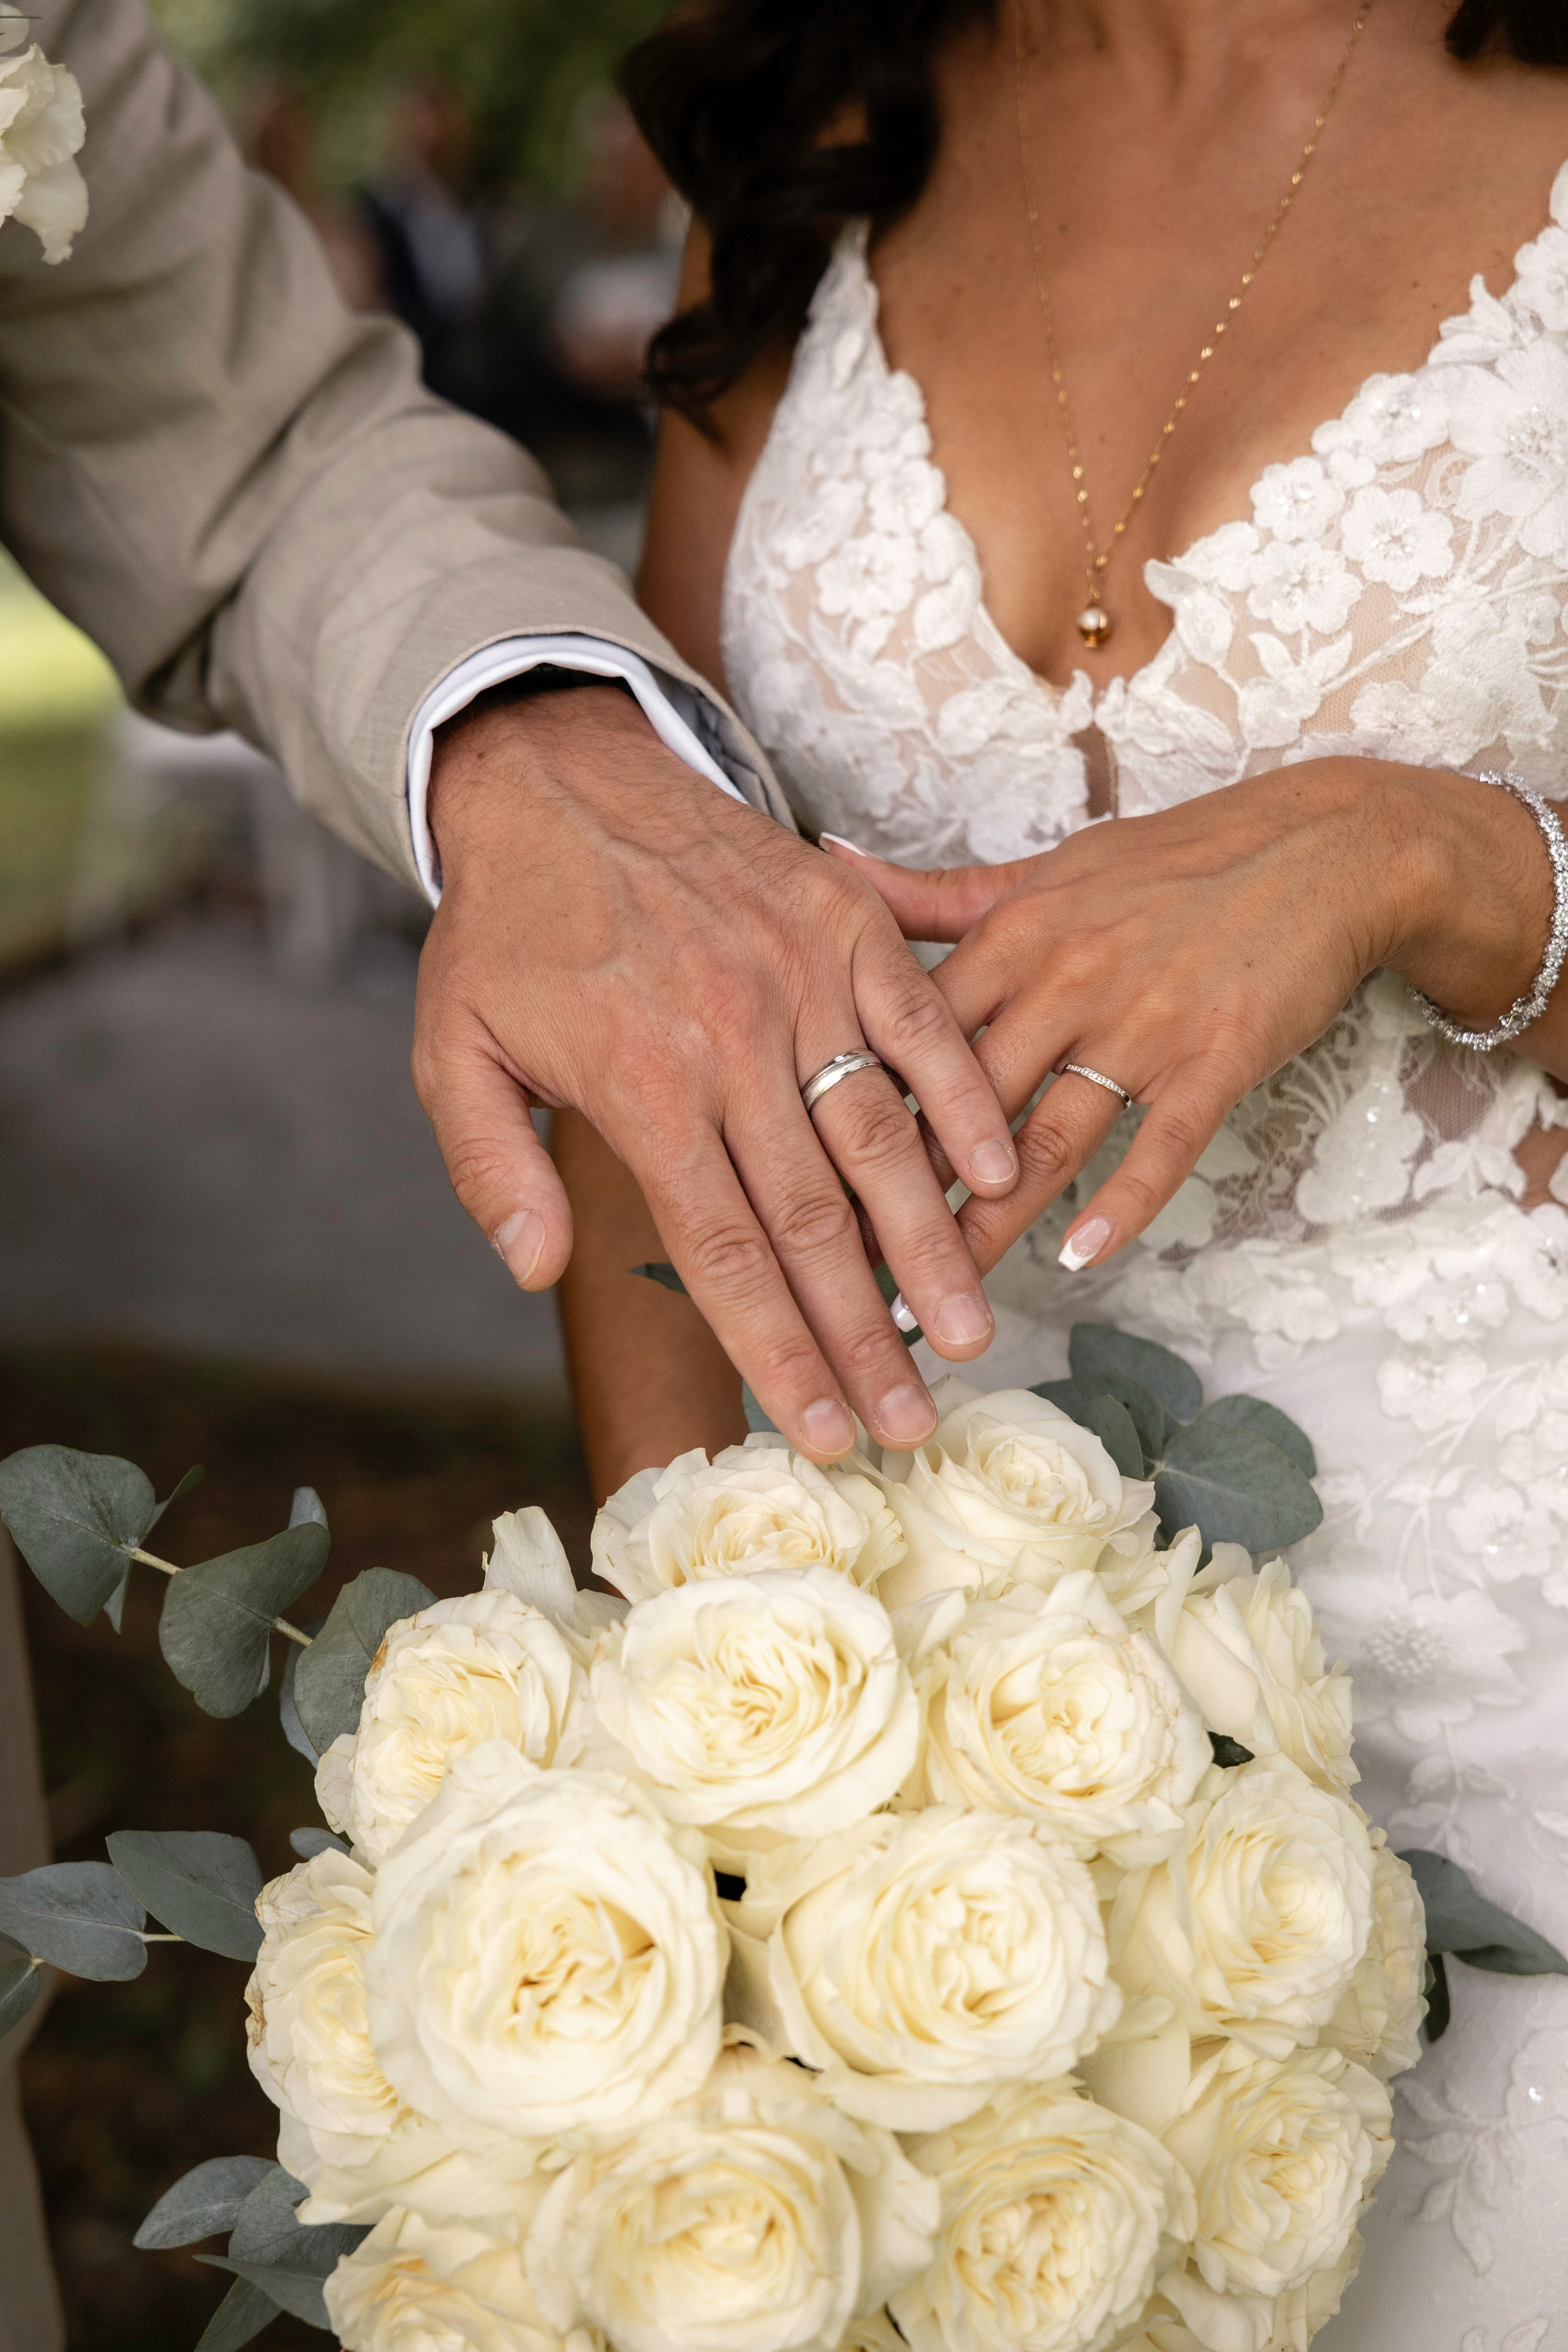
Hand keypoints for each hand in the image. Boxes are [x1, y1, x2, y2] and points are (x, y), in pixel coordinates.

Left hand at [412, 686, 1020, 1458]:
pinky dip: (963, 1099)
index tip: (821, 1430)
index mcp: (639, 1085)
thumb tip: (534, 1271)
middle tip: (912, 1423)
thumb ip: (489, 1166)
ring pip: (879, 1136)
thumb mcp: (452, 1048)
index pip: (722, 1250)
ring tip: (969, 1333)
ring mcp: (798, 976)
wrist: (559, 777)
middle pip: (812, 1219)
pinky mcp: (845, 923)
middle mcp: (728, 1039)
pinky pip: (920, 1022)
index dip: (778, 1349)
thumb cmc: (509, 929)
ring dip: (931, 1243)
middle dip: (866, 1335)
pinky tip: (1000, 1175)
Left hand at [829, 758, 1551, 1275]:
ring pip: (1046, 1137)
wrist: (1322, 849)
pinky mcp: (1215, 1059)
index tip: (800, 1177)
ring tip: (943, 1289)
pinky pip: (1157, 1147)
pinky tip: (1077, 1258)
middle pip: (962, 1102)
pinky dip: (1118, 1206)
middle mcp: (1065, 980)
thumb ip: (931, 894)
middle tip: (848, 1265)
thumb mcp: (1042, 869)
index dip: (851, 1111)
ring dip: (990, 1221)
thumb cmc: (1171, 863)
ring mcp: (1142, 1023)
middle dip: (902, 1189)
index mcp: (1011, 935)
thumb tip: (824, 864)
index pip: (907, 1036)